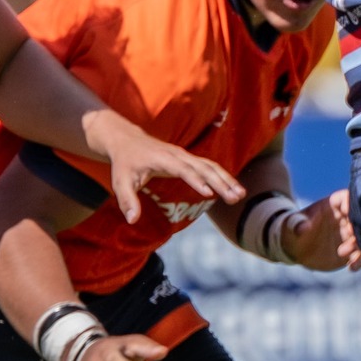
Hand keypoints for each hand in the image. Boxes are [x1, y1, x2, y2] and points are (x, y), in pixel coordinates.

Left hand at [88, 113, 244, 222]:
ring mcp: (186, 155)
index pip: (183, 169)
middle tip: (236, 198)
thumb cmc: (124, 163)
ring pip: (211, 166)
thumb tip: (132, 220)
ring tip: (241, 195)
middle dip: (221, 182)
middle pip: (204, 167)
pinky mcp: (189, 159)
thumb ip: (127, 201)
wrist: (127, 140)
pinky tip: (233, 188)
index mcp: (163, 159)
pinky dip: (223, 176)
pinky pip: (210, 166)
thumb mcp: (120, 182)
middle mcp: (178, 155)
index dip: (196, 180)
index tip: (209, 193)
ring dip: (227, 179)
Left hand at [289, 190, 360, 270]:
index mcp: (334, 205)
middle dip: (359, 229)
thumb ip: (296, 223)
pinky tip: (351, 267)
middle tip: (348, 239)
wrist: (294, 247)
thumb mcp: (290, 224)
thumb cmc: (291, 229)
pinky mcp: (352, 249)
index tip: (349, 214)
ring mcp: (351, 233)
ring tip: (345, 255)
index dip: (352, 204)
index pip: (348, 198)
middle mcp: (346, 217)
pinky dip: (360, 261)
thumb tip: (302, 228)